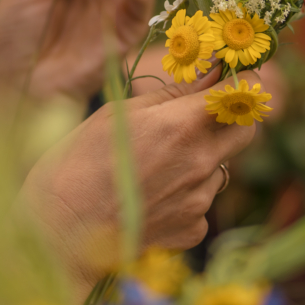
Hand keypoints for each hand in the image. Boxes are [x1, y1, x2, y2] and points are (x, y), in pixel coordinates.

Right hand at [19, 69, 257, 296]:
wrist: (59, 233)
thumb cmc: (77, 164)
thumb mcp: (119, 114)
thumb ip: (172, 94)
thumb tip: (211, 71)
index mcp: (182, 125)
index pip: (239, 94)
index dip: (239, 82)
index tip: (229, 78)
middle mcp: (200, 163)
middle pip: (246, 130)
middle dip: (232, 118)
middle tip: (201, 116)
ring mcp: (199, 200)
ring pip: (221, 168)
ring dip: (201, 160)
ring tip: (154, 167)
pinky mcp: (192, 230)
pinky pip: (202, 203)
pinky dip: (185, 195)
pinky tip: (149, 197)